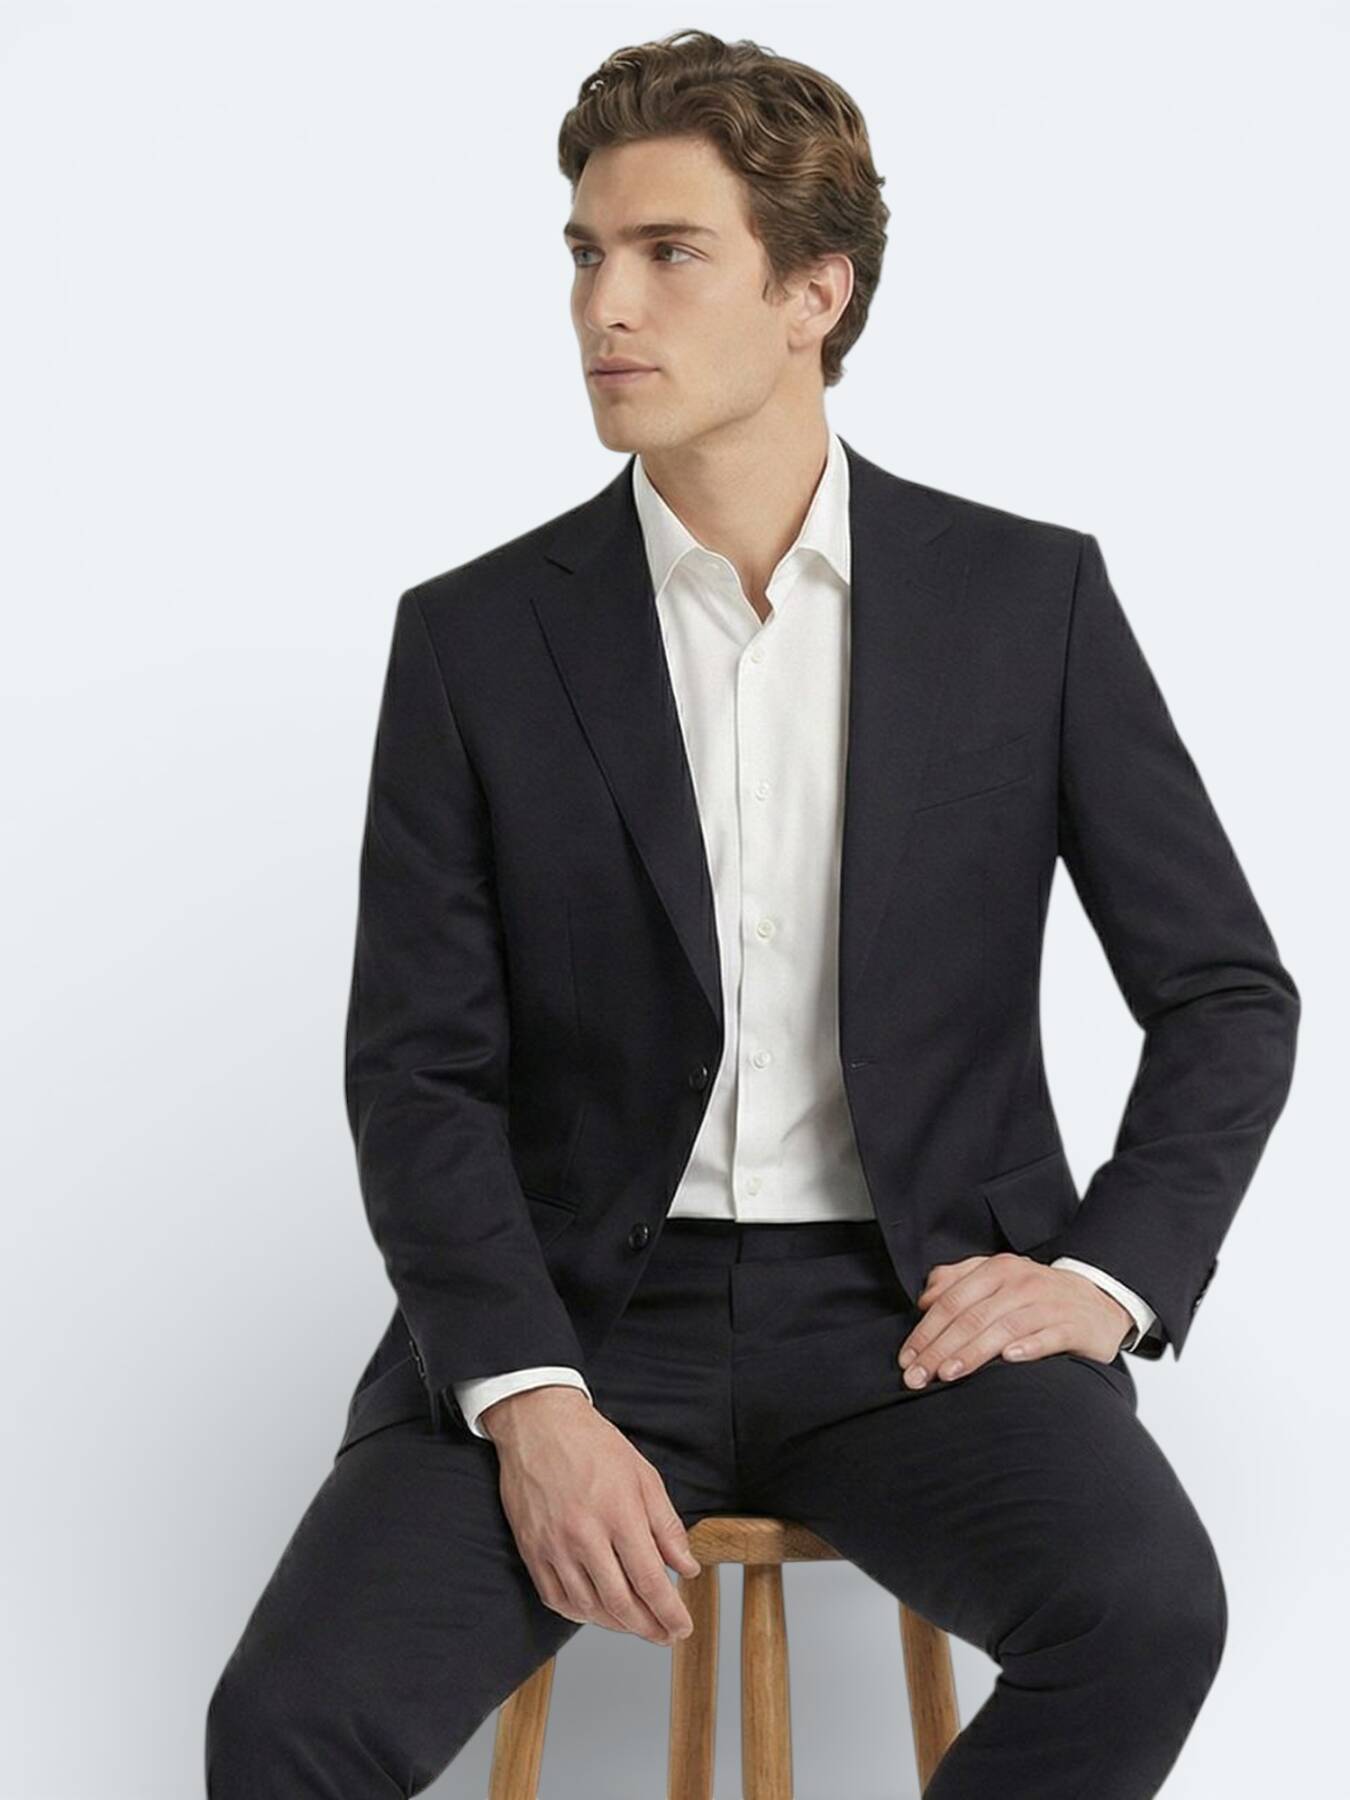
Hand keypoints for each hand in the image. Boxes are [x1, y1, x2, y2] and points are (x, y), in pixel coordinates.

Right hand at [483, 1386, 702, 1646]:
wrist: (539, 1424)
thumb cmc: (593, 1444)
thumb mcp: (643, 1475)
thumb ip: (666, 1525)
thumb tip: (687, 1567)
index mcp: (619, 1513)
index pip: (650, 1580)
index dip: (669, 1612)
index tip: (682, 1627)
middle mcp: (585, 1535)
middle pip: (620, 1603)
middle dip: (648, 1628)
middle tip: (664, 1635)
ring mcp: (554, 1545)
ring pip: (588, 1607)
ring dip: (616, 1625)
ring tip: (636, 1625)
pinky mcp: (532, 1549)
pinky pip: (556, 1598)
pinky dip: (580, 1614)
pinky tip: (597, 1613)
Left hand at [897, 1254, 1133, 1388]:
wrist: (1097, 1299)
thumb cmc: (1036, 1294)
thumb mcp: (996, 1278)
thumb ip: (957, 1281)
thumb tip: (925, 1299)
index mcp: (996, 1270)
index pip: (951, 1301)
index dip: (926, 1330)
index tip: (906, 1358)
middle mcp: (1020, 1283)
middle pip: (972, 1317)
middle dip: (939, 1348)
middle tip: (917, 1376)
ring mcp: (1048, 1303)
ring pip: (1003, 1327)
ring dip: (973, 1352)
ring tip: (948, 1374)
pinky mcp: (1073, 1325)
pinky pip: (1048, 1336)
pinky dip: (1028, 1347)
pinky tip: (1009, 1360)